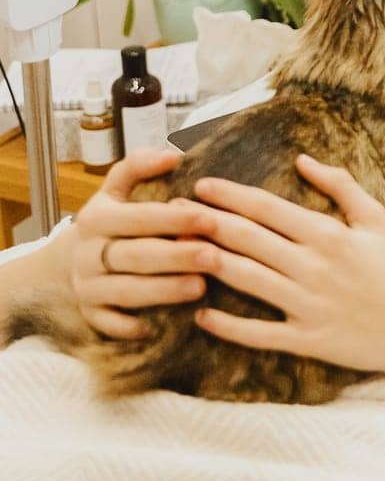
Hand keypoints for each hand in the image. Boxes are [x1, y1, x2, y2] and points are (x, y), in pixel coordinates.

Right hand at [64, 146, 212, 339]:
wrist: (74, 259)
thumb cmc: (115, 218)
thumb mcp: (118, 188)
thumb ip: (140, 167)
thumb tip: (171, 154)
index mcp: (96, 217)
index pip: (138, 217)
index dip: (174, 218)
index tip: (209, 217)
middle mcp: (86, 253)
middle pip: (135, 256)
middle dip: (176, 256)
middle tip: (214, 256)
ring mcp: (86, 287)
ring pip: (126, 292)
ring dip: (164, 291)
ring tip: (201, 287)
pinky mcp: (89, 316)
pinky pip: (112, 325)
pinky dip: (137, 326)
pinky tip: (169, 324)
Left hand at [188, 156, 384, 374]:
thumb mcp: (374, 219)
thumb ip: (340, 186)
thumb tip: (303, 159)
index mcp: (328, 234)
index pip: (269, 209)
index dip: (231, 195)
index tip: (201, 185)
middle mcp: (314, 267)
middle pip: (249, 240)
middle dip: (208, 222)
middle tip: (174, 212)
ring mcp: (308, 305)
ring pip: (248, 280)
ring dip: (209, 263)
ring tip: (178, 251)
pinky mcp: (307, 340)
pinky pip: (260, 333)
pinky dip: (228, 325)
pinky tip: (202, 314)